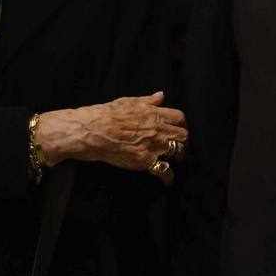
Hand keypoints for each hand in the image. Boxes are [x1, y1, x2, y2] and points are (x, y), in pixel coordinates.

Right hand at [33, 92, 187, 180]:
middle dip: (182, 140)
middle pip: (183, 135)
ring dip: (177, 155)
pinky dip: (168, 176)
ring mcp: (153, 146)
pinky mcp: (145, 161)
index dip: (180, 123)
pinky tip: (167, 180)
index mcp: (154, 114)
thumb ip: (148, 100)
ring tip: (173, 159)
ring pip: (178, 151)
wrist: (93, 131)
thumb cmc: (106, 114)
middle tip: (177, 144)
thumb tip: (161, 96)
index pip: (179, 117)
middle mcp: (158, 130)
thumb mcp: (128, 101)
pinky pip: (164, 170)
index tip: (177, 127)